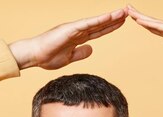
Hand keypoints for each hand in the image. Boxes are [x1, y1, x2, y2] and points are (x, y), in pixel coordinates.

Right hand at [9, 8, 126, 69]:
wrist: (35, 56)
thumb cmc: (48, 57)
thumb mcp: (69, 58)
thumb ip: (81, 53)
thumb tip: (92, 49)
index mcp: (78, 38)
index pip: (98, 31)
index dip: (110, 27)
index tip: (121, 23)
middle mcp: (78, 31)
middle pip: (100, 25)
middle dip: (114, 20)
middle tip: (127, 13)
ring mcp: (74, 28)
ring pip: (96, 22)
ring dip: (110, 17)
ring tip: (123, 12)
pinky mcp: (70, 29)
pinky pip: (88, 24)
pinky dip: (99, 20)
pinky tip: (110, 17)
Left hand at [126, 5, 162, 55]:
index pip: (153, 28)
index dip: (143, 23)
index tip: (133, 18)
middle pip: (150, 22)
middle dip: (137, 16)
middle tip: (126, 8)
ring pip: (153, 23)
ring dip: (141, 18)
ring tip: (129, 11)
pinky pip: (161, 27)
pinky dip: (150, 24)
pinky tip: (142, 21)